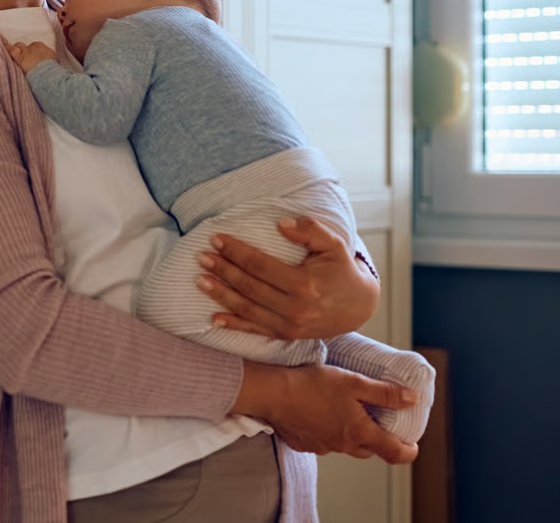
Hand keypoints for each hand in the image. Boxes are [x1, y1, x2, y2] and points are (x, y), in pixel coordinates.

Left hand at [7, 41, 57, 72]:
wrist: (48, 74)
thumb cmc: (53, 70)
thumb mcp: (55, 62)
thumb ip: (50, 60)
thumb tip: (51, 64)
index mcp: (43, 48)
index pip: (35, 46)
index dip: (32, 51)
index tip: (31, 55)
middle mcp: (34, 48)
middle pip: (26, 46)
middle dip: (24, 50)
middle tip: (23, 57)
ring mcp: (25, 52)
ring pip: (18, 46)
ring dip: (16, 50)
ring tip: (12, 52)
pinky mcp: (19, 57)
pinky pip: (10, 49)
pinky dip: (7, 48)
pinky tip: (4, 46)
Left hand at [198, 216, 379, 339]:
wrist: (358, 306)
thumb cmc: (341, 270)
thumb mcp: (333, 245)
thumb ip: (310, 230)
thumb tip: (281, 223)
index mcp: (304, 284)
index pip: (260, 265)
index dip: (236, 252)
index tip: (217, 239)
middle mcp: (295, 308)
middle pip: (249, 287)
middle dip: (223, 270)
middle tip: (202, 257)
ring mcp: (290, 325)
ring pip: (247, 309)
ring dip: (221, 295)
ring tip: (200, 280)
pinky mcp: (287, 335)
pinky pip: (255, 330)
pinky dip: (234, 325)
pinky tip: (214, 318)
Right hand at [233, 362, 418, 463]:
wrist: (273, 392)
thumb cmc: (312, 385)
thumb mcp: (354, 382)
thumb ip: (385, 393)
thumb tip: (412, 399)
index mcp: (360, 432)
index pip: (394, 452)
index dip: (408, 451)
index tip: (412, 446)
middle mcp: (343, 445)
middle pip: (369, 449)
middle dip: (376, 438)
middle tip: (375, 420)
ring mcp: (322, 447)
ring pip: (344, 445)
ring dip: (349, 433)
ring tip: (343, 412)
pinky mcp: (303, 443)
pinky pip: (322, 441)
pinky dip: (326, 431)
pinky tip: (317, 413)